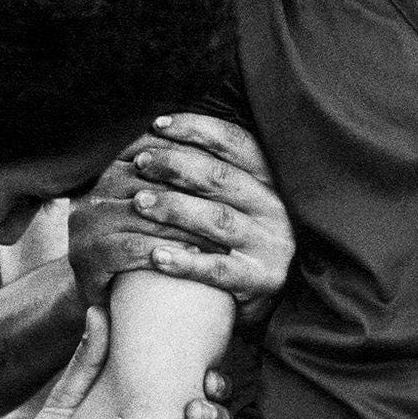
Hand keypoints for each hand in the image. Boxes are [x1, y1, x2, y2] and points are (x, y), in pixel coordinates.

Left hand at [69, 114, 293, 326]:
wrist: (264, 294)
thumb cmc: (239, 236)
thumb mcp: (240, 196)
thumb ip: (216, 165)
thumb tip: (163, 125)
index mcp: (272, 179)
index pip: (235, 142)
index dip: (195, 129)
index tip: (157, 125)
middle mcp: (277, 208)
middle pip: (221, 178)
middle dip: (176, 166)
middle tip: (141, 163)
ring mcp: (272, 246)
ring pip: (217, 220)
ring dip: (174, 208)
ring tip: (140, 203)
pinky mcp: (262, 281)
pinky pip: (218, 269)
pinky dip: (185, 262)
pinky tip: (155, 256)